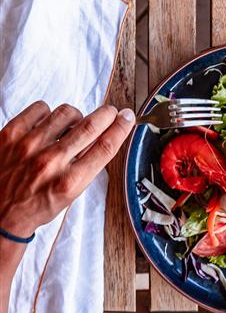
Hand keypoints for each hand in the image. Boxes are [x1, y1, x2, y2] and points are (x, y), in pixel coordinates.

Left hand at [0, 101, 134, 238]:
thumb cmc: (35, 205)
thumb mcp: (68, 195)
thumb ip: (86, 166)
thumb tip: (106, 133)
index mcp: (68, 183)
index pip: (105, 147)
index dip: (121, 127)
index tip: (127, 117)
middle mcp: (50, 163)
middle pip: (91, 125)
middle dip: (106, 114)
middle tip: (109, 112)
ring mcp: (28, 146)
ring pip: (66, 112)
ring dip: (73, 117)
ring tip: (67, 128)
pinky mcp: (10, 134)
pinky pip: (40, 108)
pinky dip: (46, 114)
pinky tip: (45, 126)